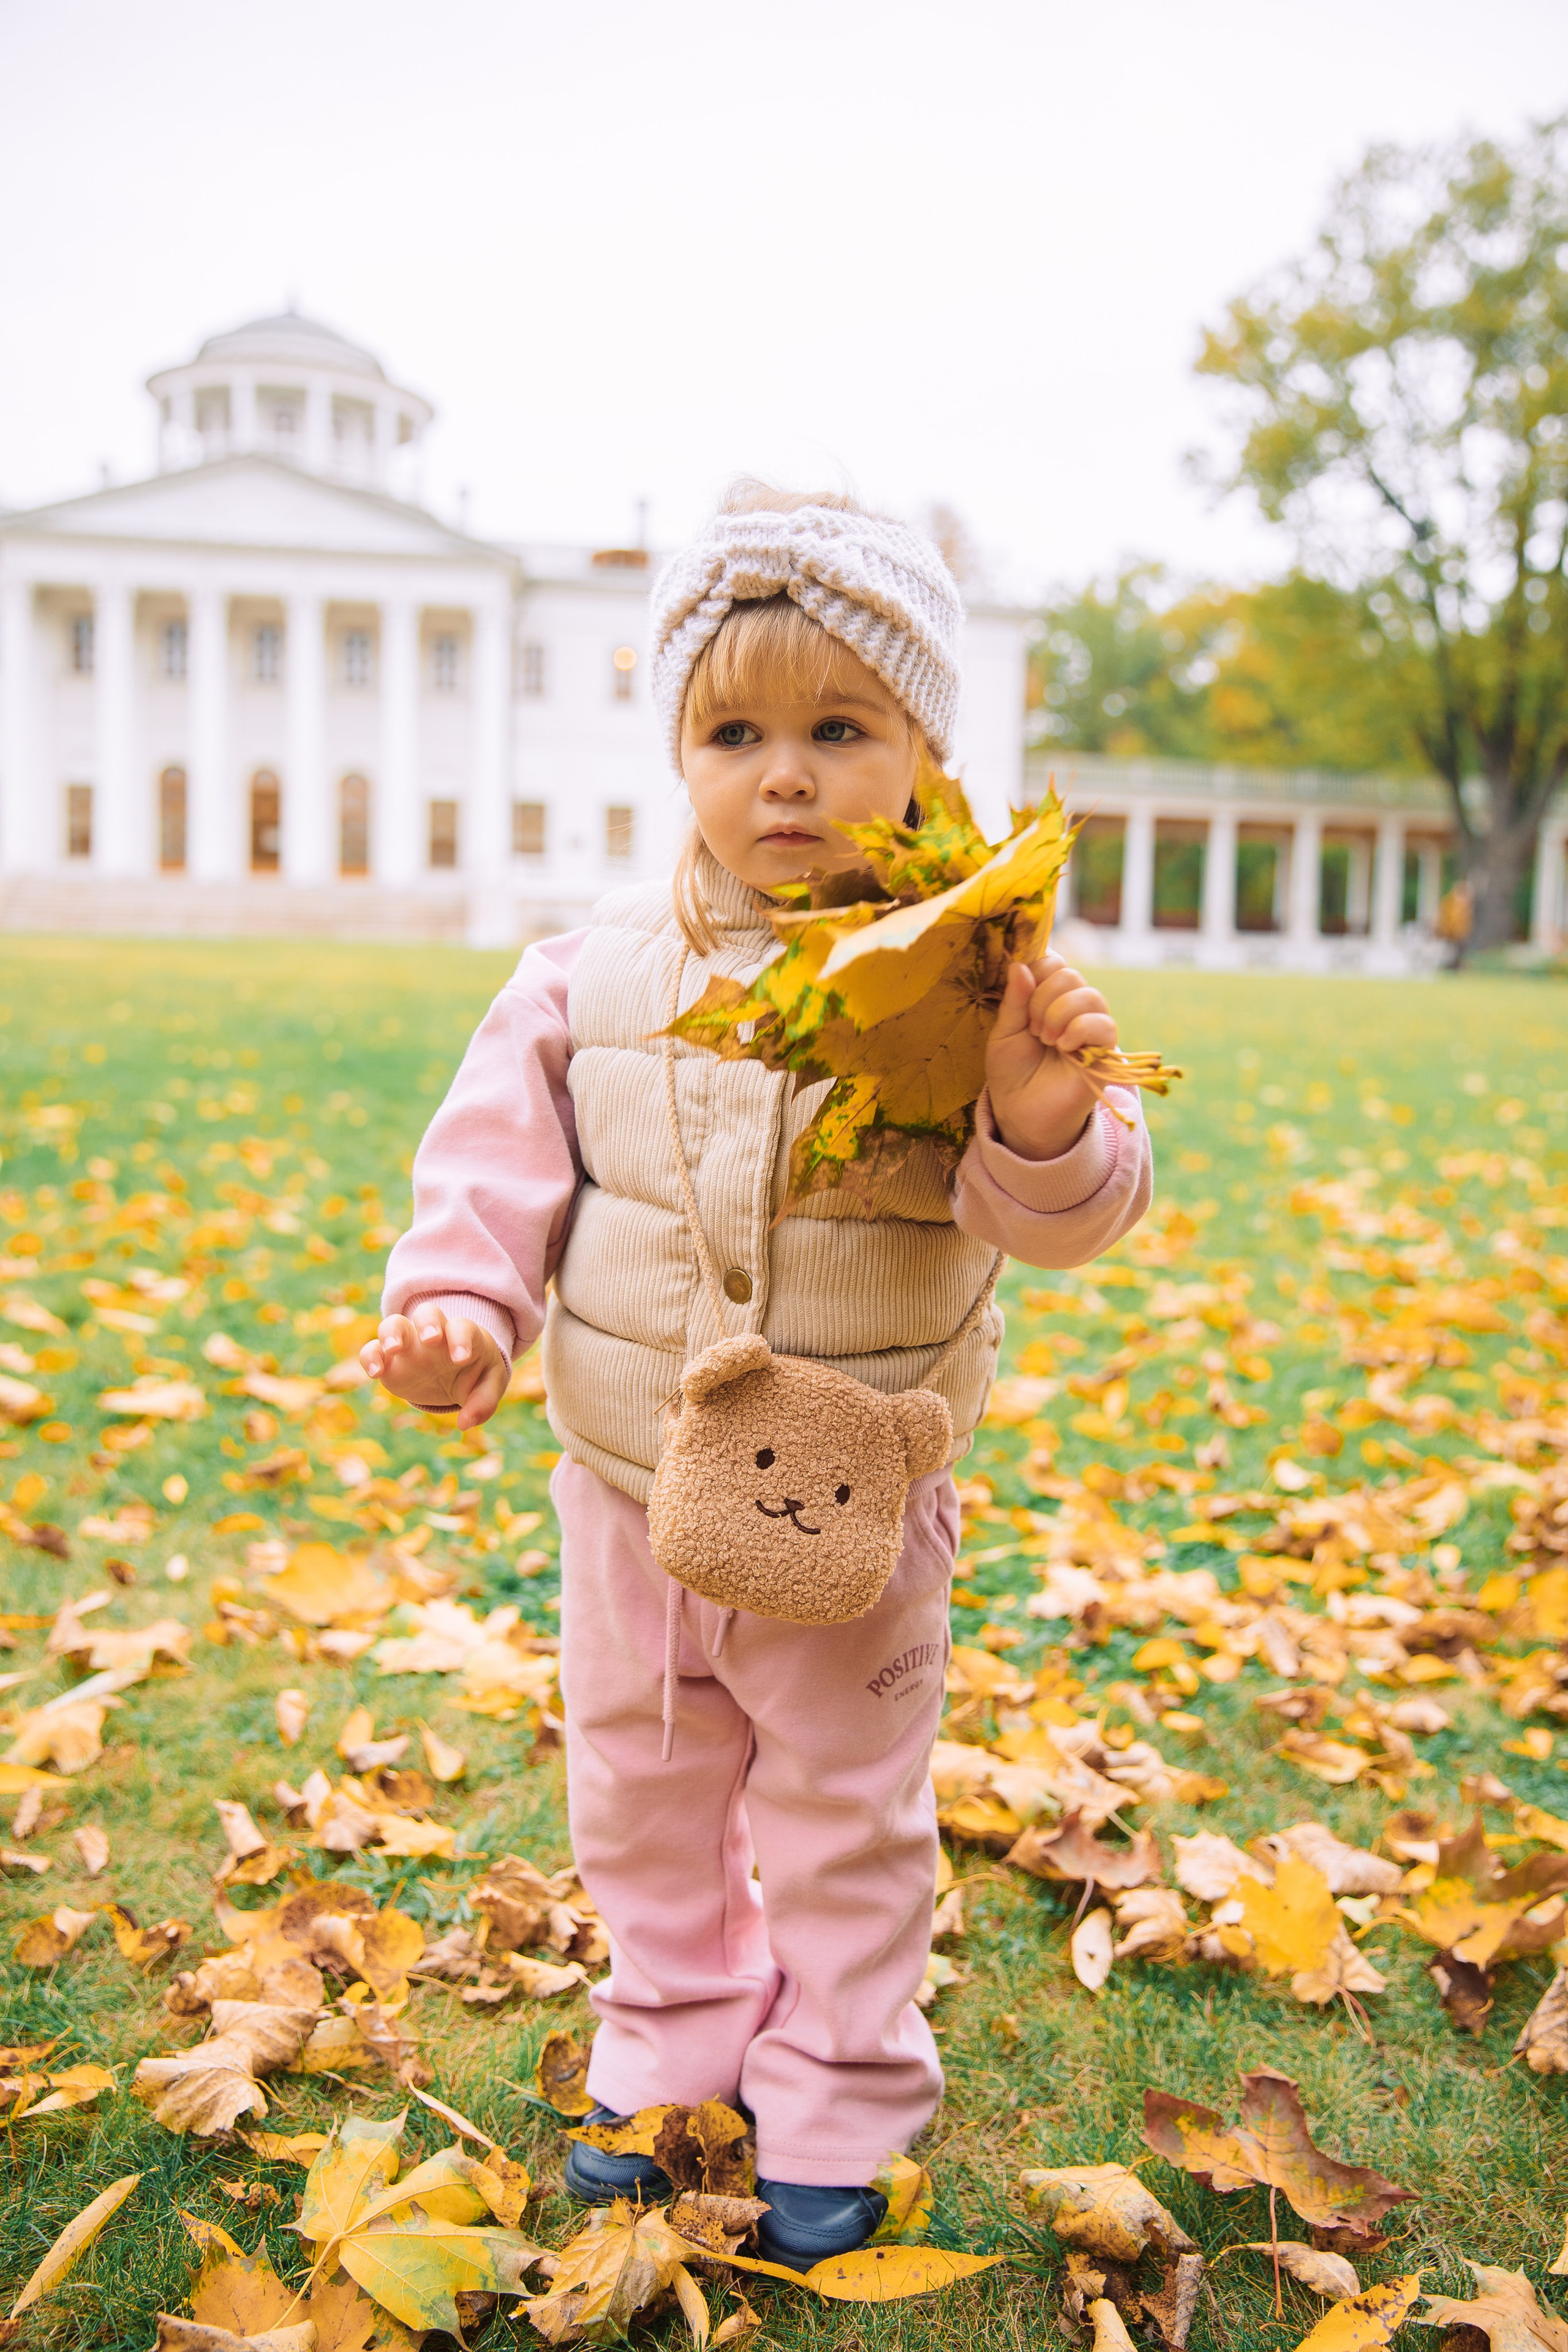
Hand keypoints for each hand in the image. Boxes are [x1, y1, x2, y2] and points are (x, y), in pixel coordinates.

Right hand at [361, 1306, 509, 1429]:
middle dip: (428, 1323)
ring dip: (391, 1333)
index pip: (462, 1328)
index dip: (461, 1339)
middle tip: (431, 1339)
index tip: (461, 1359)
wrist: (454, 1375)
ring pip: (394, 1323)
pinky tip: (375, 1373)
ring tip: (393, 1349)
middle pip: (427, 1313)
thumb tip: (466, 1423)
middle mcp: (434, 1334)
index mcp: (463, 1335)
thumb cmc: (476, 1374)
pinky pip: (373, 1350)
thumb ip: (483, 1403)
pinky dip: (369, 1357)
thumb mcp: (488, 1387)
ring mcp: (409, 1344)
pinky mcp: (389, 1360)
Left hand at [985, 952, 1117, 1160]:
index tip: (1020, 1000)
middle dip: (1042, 999)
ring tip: (1046, 1040)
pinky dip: (1079, 1030)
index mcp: (1048, 998)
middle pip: (1070, 974)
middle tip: (1032, 1029)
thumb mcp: (1004, 1033)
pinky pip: (1104, 1024)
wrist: (1022, 1114)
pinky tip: (1063, 1048)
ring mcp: (1092, 1027)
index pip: (1053, 962)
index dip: (1036, 972)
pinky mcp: (1106, 1051)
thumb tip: (1019, 963)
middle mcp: (1074, 1008)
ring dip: (1059, 1015)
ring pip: (1089, 995)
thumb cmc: (1012, 1073)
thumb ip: (1014, 999)